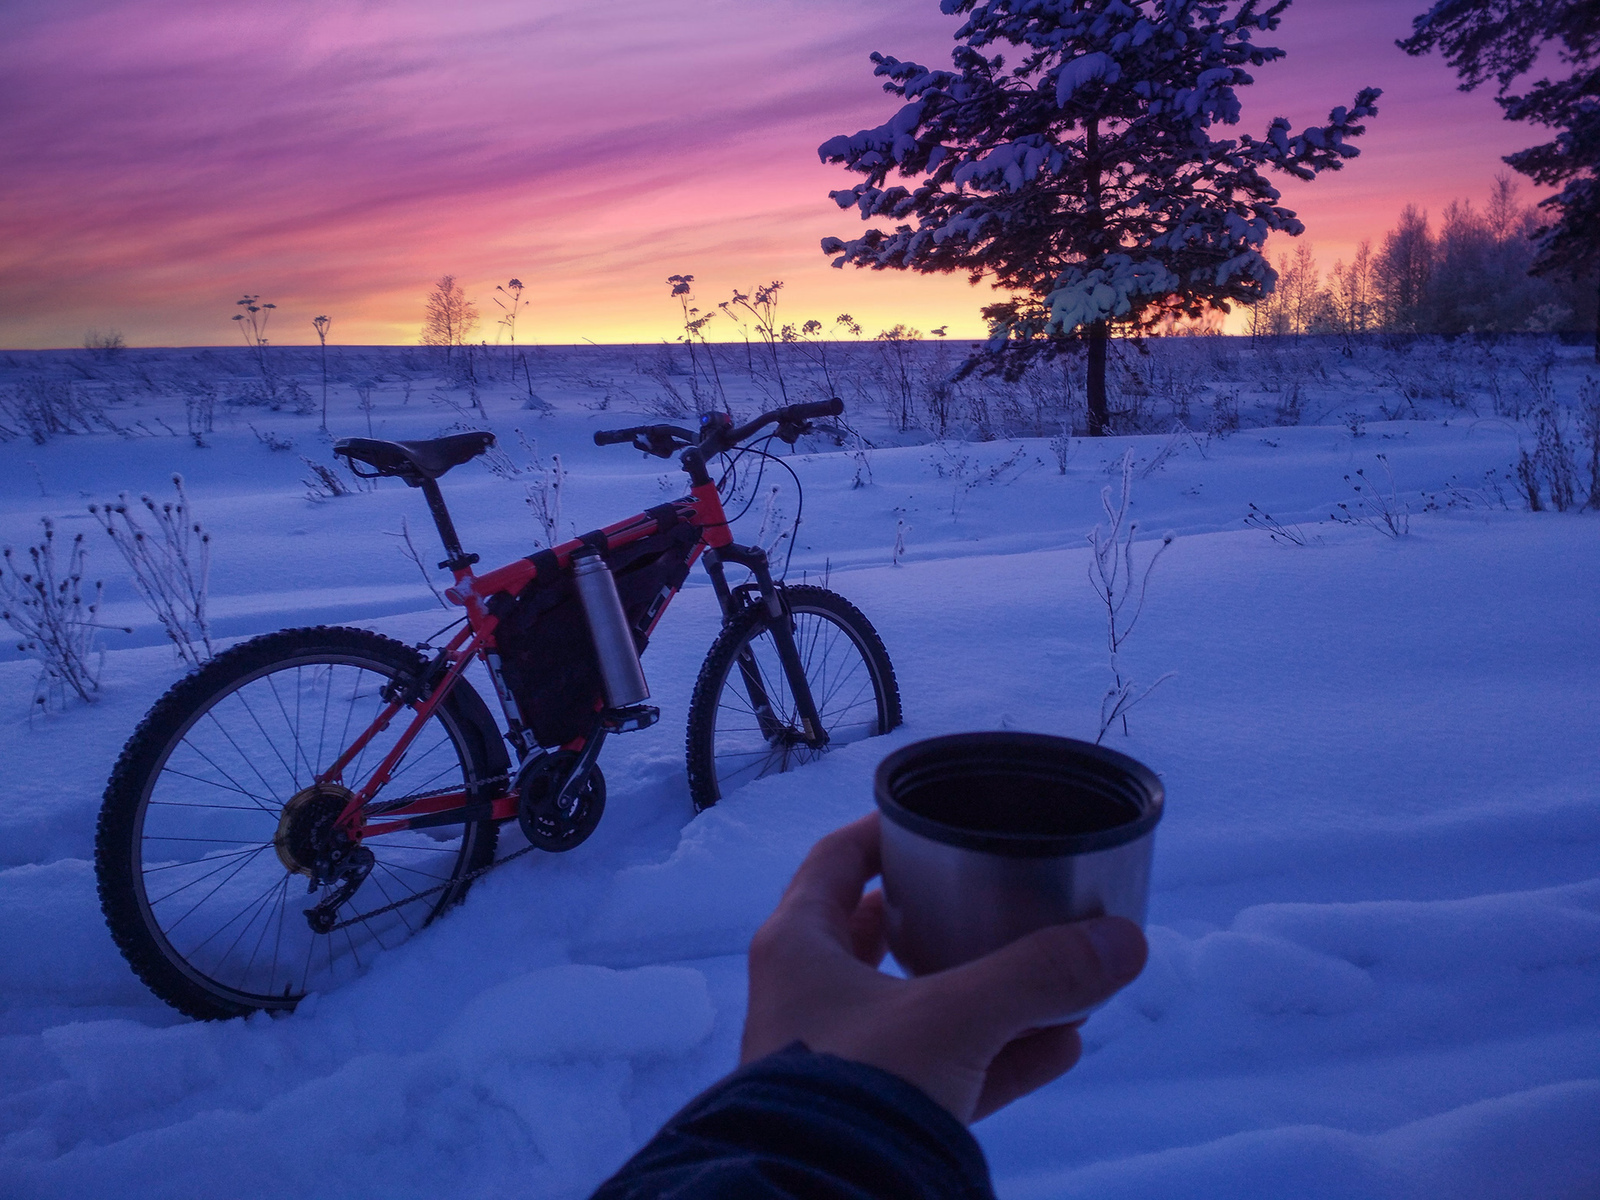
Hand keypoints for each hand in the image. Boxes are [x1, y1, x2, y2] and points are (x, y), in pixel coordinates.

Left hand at [741, 812, 1146, 1123]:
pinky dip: (996, 1058)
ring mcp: (839, 1061)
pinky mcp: (872, 1117)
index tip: (938, 822)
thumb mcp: (955, 1017)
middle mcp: (810, 996)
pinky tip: (1059, 1048)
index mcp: (799, 946)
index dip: (885, 834)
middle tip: (1001, 897)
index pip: (837, 860)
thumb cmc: (861, 1086)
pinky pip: (942, 1072)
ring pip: (918, 1009)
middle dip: (944, 919)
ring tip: (1055, 979)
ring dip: (985, 994)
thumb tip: (1126, 940)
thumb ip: (1038, 975)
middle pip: (878, 935)